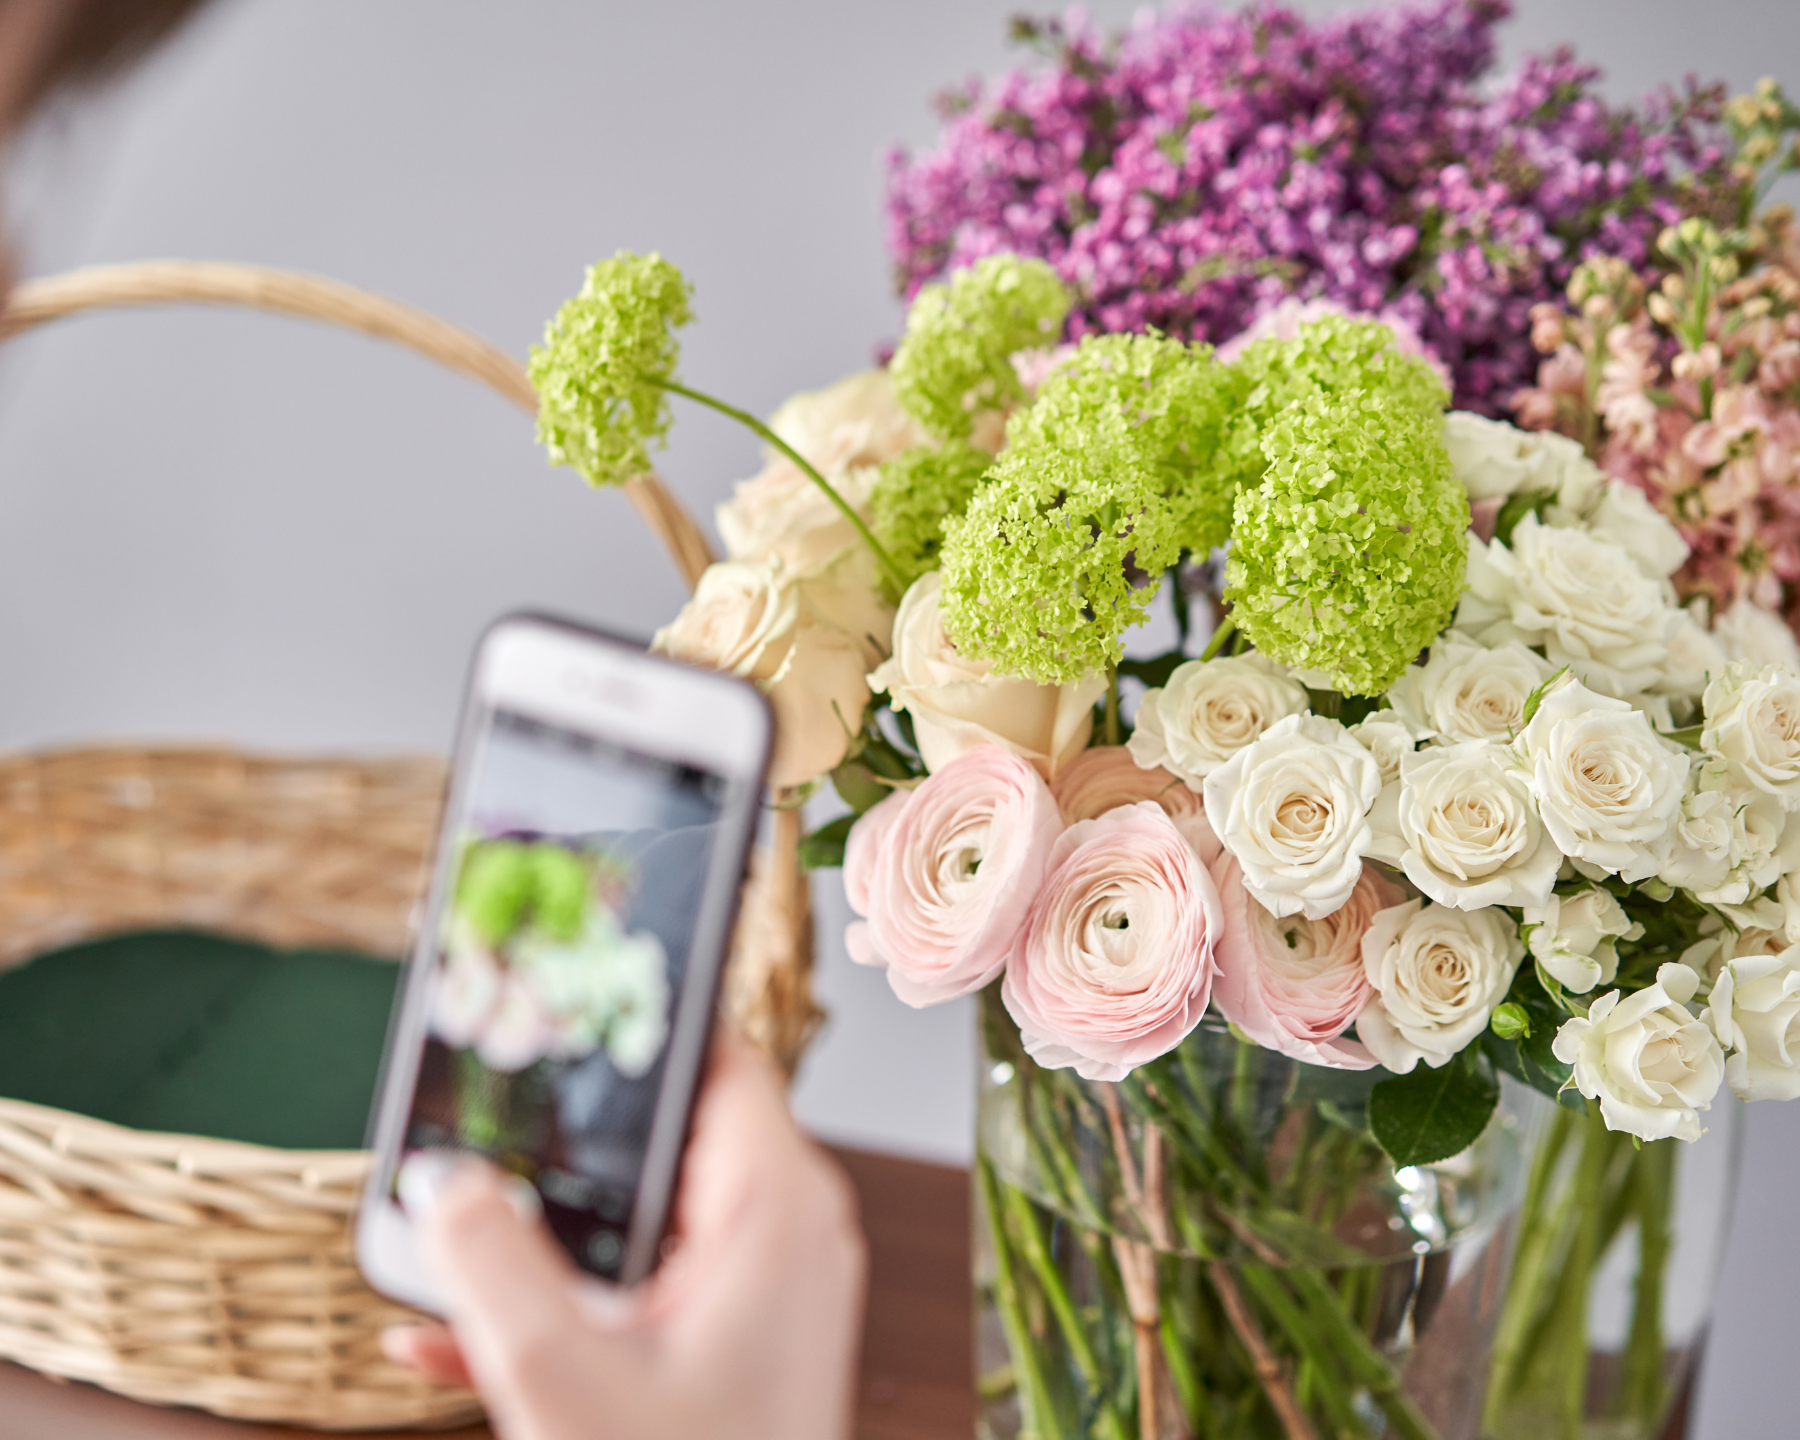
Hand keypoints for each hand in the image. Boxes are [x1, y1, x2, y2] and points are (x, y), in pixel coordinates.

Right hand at [384, 1035, 866, 1439]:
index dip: (641, 1019)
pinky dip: (559, 1306)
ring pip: (635, 1225)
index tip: (566, 986)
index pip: (718, 1057)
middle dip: (560, 1142)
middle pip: (662, 1137)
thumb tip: (444, 1183)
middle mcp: (782, 1233)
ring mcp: (758, 1293)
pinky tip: (450, 1335)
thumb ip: (490, 1266)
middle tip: (473, 1117)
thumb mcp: (562, 1377)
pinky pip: (636, 1295)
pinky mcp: (727, 1346)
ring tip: (444, 1240)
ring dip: (541, 1241)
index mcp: (775, 1208)